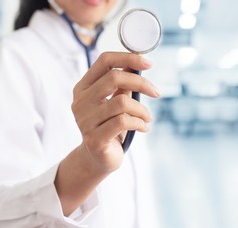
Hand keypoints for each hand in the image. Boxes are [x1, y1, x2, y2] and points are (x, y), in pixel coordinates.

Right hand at [71, 52, 158, 174]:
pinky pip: (123, 122)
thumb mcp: (114, 101)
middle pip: (114, 78)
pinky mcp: (95, 138)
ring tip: (148, 118)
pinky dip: (140, 123)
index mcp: (83, 87)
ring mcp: (85, 120)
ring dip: (142, 110)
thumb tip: (137, 62)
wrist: (98, 159)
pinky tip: (144, 127)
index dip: (128, 57)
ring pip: (122, 102)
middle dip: (142, 83)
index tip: (149, 63)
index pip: (104, 60)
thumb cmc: (109, 126)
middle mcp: (80, 102)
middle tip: (157, 92)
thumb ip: (122, 83)